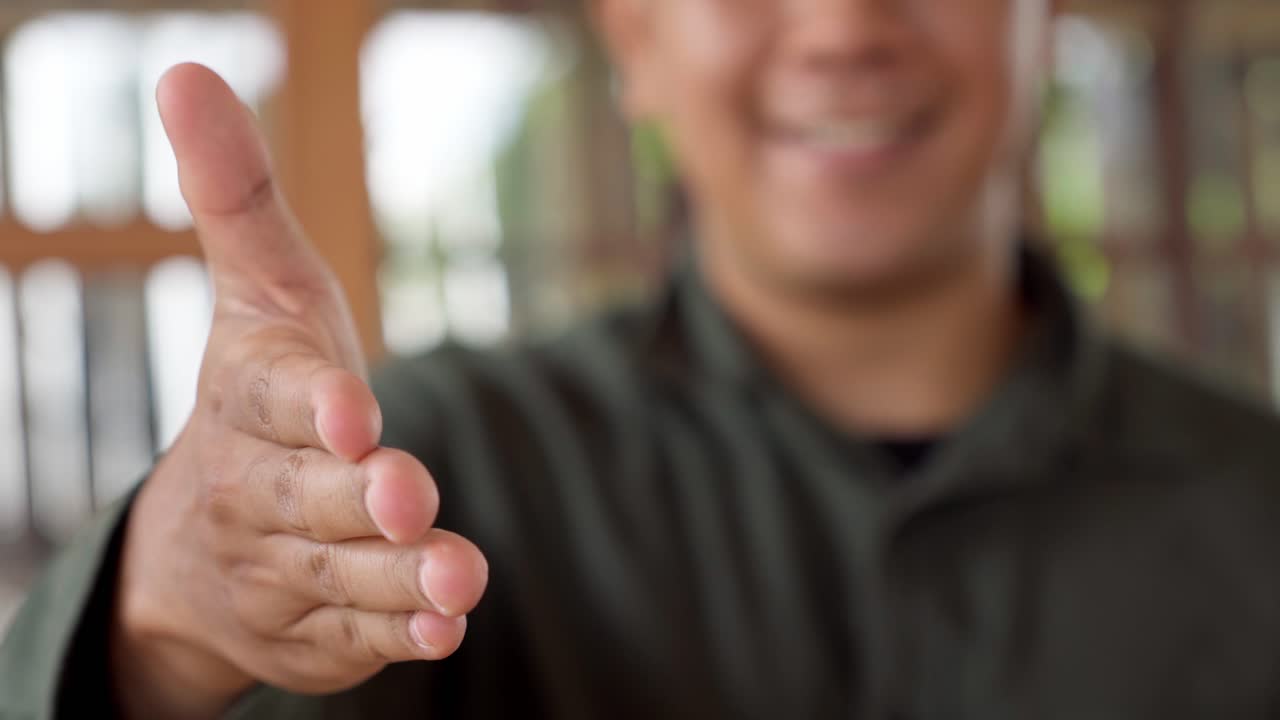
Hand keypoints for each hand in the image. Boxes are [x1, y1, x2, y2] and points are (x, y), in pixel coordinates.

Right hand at [109, 64, 487, 718]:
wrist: (203, 540)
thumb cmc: (260, 396)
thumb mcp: (257, 291)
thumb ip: (236, 197)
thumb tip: (186, 71)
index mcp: (247, 402)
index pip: (271, 399)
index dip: (311, 403)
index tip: (352, 410)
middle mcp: (257, 490)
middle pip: (309, 497)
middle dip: (360, 498)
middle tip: (407, 492)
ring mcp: (286, 568)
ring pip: (344, 574)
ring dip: (400, 577)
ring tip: (455, 578)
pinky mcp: (321, 630)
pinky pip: (359, 638)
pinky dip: (400, 635)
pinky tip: (443, 628)